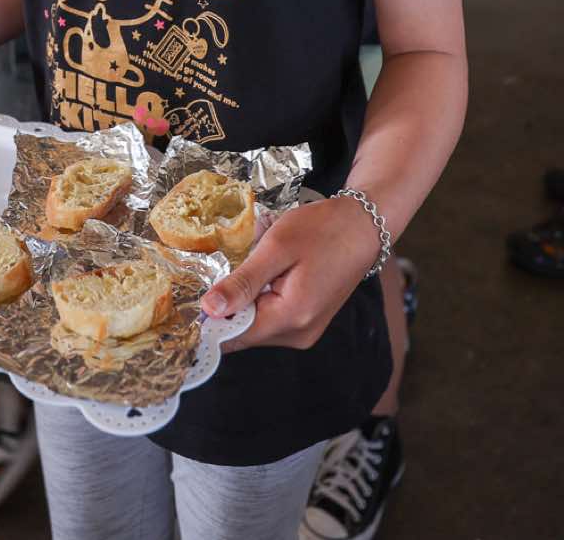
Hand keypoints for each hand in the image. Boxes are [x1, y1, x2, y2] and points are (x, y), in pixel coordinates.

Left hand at [202, 197, 384, 351]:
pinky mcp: (307, 324)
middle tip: (237, 267)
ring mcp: (305, 332)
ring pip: (256, 327)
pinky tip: (270, 275)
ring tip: (260, 268)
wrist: (362, 227)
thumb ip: (242, 282)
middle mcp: (298, 335)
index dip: (212, 318)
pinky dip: (261, 301)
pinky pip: (271, 320)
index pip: (234, 336)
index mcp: (291, 318)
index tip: (201, 292)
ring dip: (247, 301)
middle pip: (244, 333)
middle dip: (231, 306)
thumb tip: (209, 310)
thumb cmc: (322, 230)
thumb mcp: (276, 247)